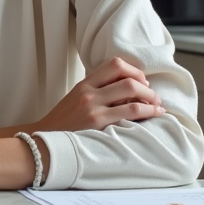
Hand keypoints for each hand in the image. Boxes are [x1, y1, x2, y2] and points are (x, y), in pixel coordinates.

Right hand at [34, 57, 164, 132]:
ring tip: (157, 105)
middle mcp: (88, 91)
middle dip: (146, 85)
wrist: (46, 141)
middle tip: (153, 95)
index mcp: (84, 84)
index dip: (134, 70)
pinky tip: (153, 114)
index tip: (141, 81)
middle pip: (126, 76)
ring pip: (131, 91)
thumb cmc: (65, 123)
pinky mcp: (97, 122)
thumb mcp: (77, 99)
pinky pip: (129, 112)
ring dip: (150, 97)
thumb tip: (128, 89)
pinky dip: (147, 111)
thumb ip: (97, 91)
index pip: (114, 64)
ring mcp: (92, 106)